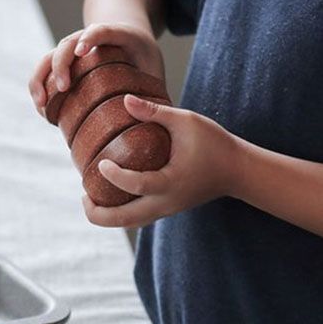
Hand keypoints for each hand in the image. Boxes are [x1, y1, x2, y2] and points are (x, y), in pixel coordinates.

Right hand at [28, 22, 166, 116]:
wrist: (127, 38)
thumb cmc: (143, 58)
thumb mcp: (154, 69)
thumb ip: (154, 91)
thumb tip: (152, 123)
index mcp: (118, 34)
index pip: (101, 30)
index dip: (90, 37)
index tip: (82, 51)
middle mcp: (89, 39)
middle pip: (67, 43)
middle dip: (61, 64)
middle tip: (63, 88)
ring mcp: (72, 50)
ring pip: (49, 57)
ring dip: (41, 79)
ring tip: (41, 104)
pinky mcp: (63, 64)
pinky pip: (44, 72)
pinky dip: (39, 88)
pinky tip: (42, 110)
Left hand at [82, 95, 242, 225]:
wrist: (239, 170)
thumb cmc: (215, 143)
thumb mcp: (186, 121)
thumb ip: (155, 112)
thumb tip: (124, 99)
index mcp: (170, 182)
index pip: (135, 185)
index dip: (114, 175)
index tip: (101, 162)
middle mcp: (166, 203)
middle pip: (125, 221)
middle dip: (98, 213)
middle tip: (83, 194)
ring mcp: (167, 209)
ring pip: (131, 223)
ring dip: (108, 216)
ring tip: (90, 197)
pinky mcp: (168, 208)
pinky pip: (139, 218)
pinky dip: (121, 212)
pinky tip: (110, 195)